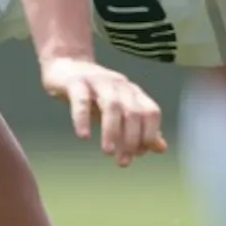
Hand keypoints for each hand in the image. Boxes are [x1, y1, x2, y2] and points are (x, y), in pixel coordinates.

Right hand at [40, 55, 166, 166]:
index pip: (151, 112)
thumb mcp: (118, 109)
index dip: (149, 134)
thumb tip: (160, 148)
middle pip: (134, 112)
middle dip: (131, 139)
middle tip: (123, 161)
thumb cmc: (93, 92)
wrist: (65, 64)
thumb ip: (138, 127)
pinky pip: (81, 100)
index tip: (138, 154)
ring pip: (111, 106)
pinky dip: (83, 119)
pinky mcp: (75, 82)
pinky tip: (83, 135)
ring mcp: (97, 81)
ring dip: (112, 131)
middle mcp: (119, 84)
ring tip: (107, 152)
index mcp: (132, 91)